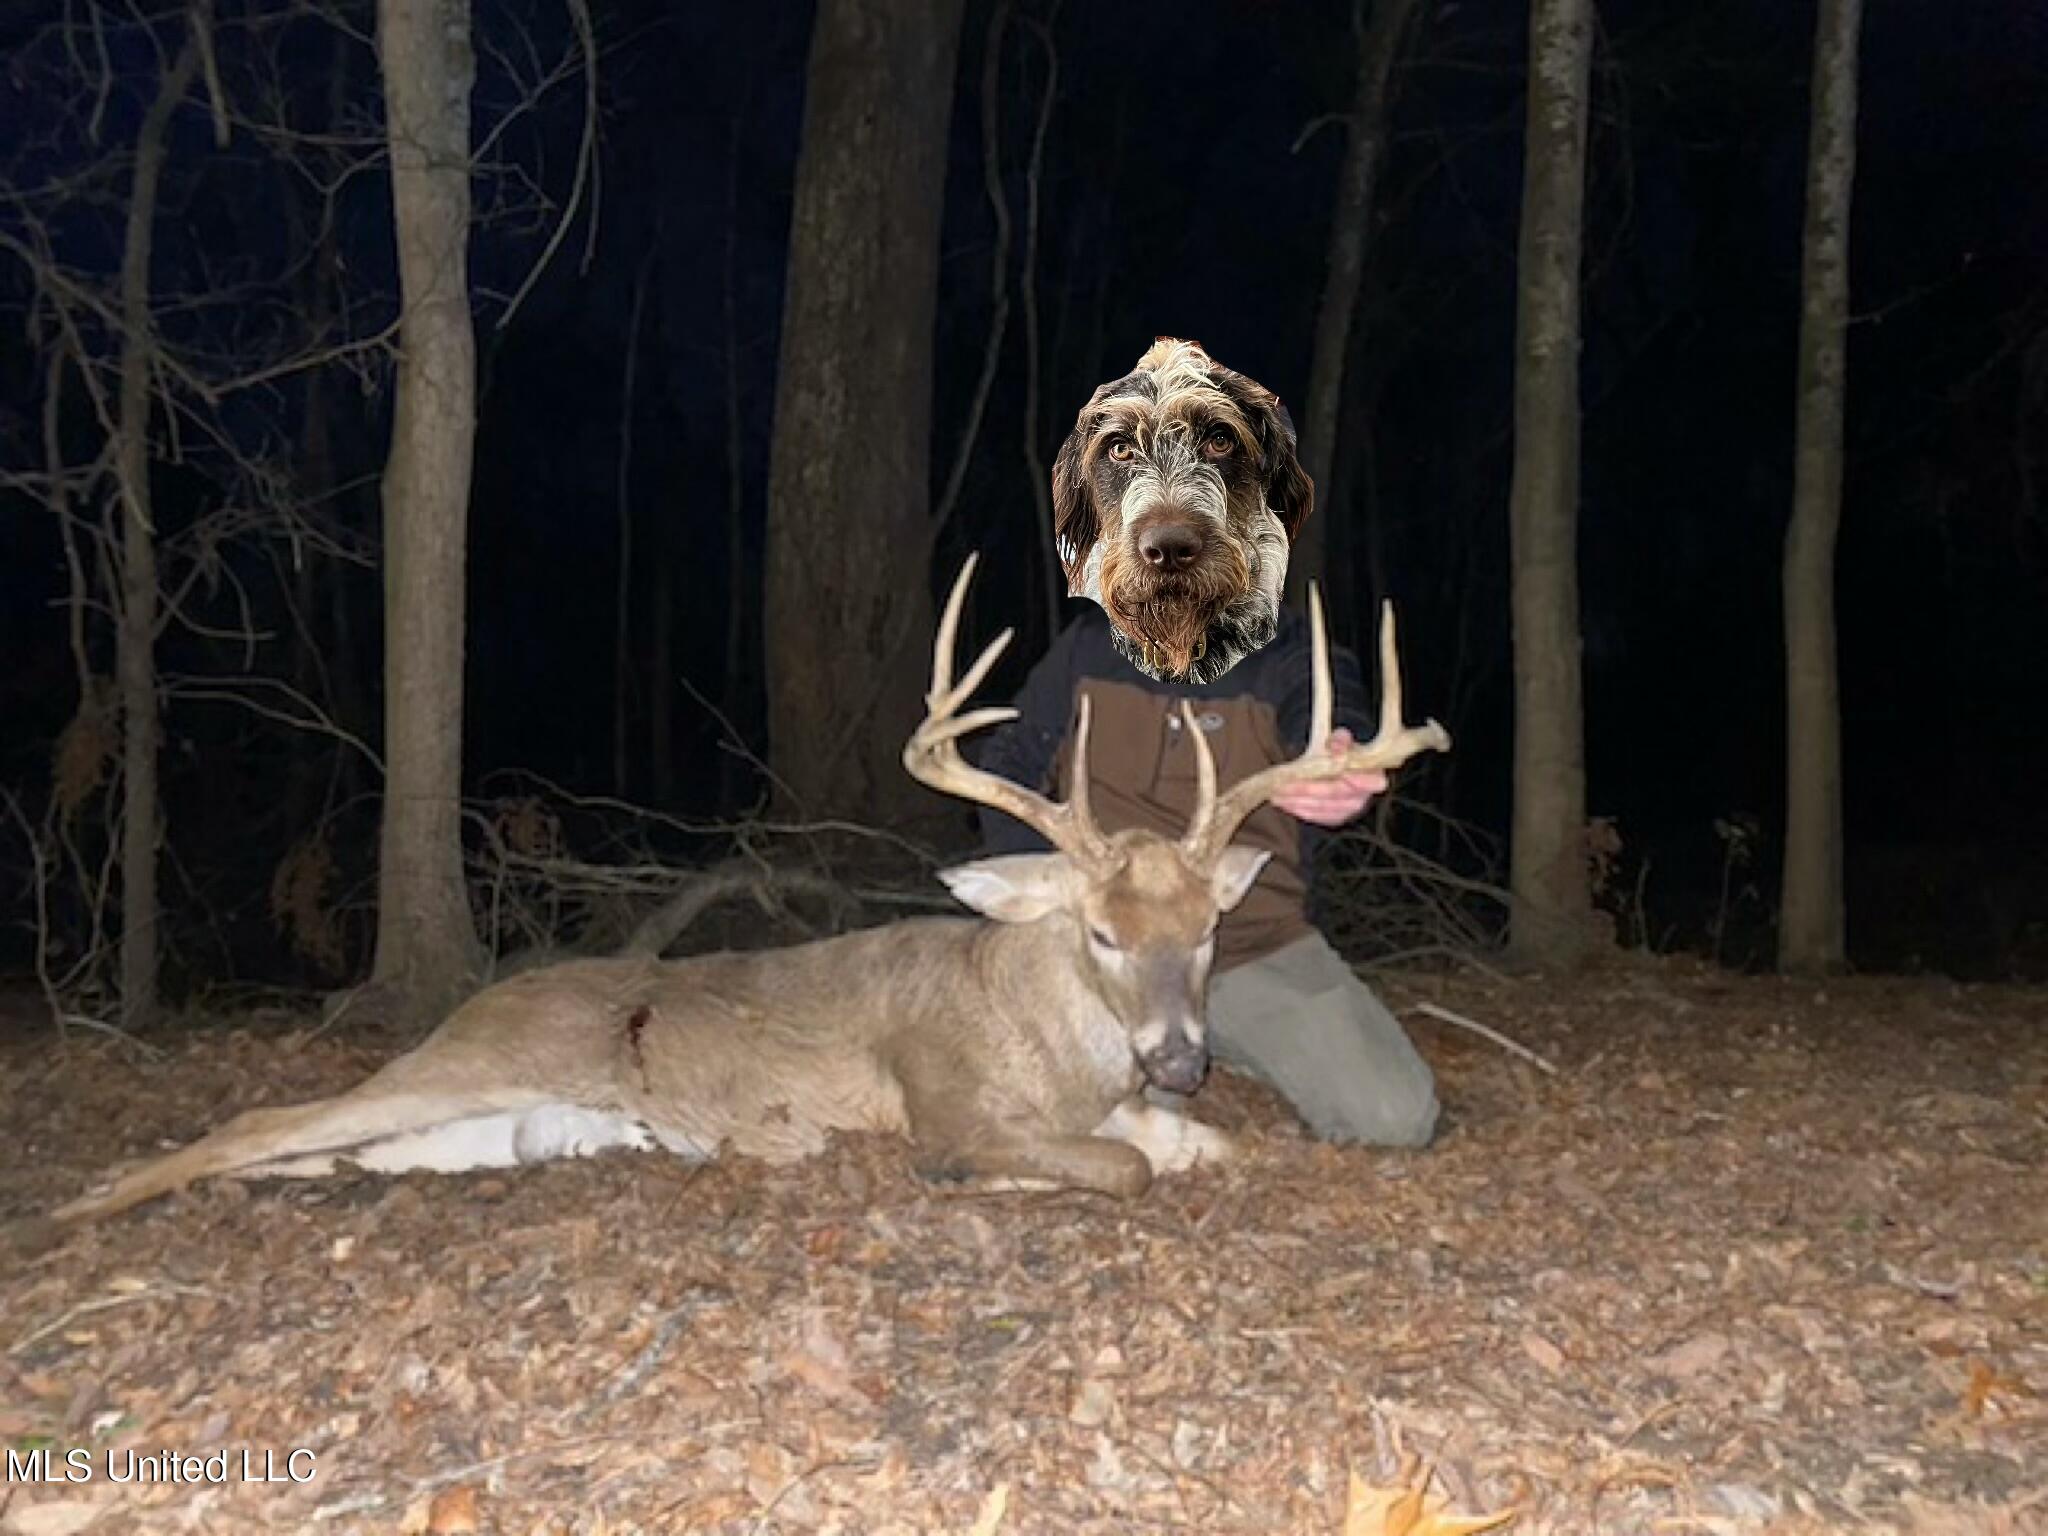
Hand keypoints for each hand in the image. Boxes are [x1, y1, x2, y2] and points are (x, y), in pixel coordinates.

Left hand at [1268, 728, 1386, 827]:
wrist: (1340, 768)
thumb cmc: (1344, 752)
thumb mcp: (1342, 740)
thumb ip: (1340, 740)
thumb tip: (1335, 746)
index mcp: (1372, 777)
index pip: (1368, 782)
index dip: (1351, 780)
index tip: (1330, 774)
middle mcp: (1362, 798)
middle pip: (1334, 795)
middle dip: (1307, 790)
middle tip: (1283, 785)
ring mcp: (1347, 811)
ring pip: (1321, 808)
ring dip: (1297, 802)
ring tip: (1276, 794)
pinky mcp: (1334, 818)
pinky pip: (1314, 816)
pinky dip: (1297, 809)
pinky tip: (1283, 802)